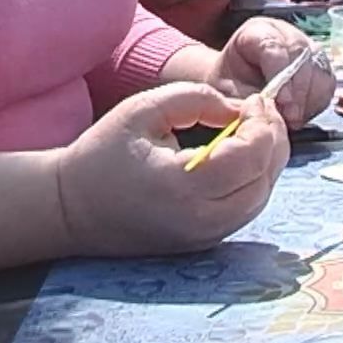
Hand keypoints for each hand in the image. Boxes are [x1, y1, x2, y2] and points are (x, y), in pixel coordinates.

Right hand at [54, 83, 289, 257]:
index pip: (251, 156)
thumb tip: (240, 110)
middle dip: (273, 139)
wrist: (70, 210)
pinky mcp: (204, 243)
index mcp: (183, 186)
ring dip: (267, 161)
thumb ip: (197, 98)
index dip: (263, 123)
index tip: (255, 99)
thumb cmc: (102, 156)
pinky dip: (254, 180)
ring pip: (261, 197)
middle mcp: (200, 220)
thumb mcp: (144, 109)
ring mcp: (204, 237)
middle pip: (265, 179)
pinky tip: (243, 156)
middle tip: (262, 111)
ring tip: (254, 130)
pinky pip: (246, 209)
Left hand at [204, 18, 334, 126]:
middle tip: (290, 116)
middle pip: (303, 55)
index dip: (280, 72)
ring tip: (294, 118)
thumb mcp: (224, 92)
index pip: (274, 45)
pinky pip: (327, 83)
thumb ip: (240, 99)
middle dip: (298, 90)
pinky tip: (302, 114)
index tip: (281, 101)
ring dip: (309, 98)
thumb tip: (263, 109)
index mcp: (258, 30)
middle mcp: (286, 34)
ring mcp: (306, 48)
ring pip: (319, 68)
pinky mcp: (319, 66)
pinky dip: (317, 102)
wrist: (236, 87)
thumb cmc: (229, 86)